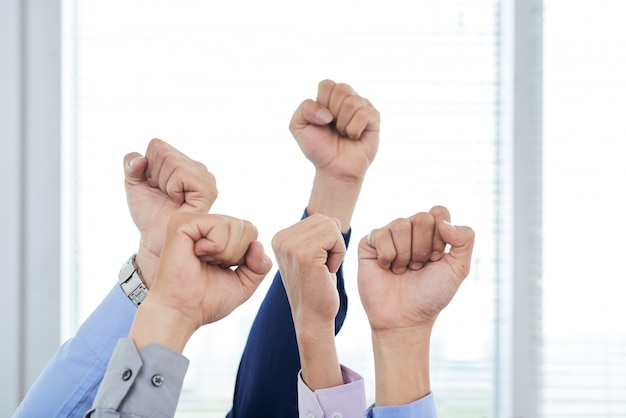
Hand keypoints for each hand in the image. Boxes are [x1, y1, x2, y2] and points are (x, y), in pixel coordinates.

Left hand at [124, 138, 217, 287]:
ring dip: (164, 184)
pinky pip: (182, 174)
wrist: (156, 239)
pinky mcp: (208, 189)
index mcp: (182, 162)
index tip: (154, 187)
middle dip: (155, 176)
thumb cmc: (149, 214)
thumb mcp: (133, 185)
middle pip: (163, 152)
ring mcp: (205, 177)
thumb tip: (140, 158)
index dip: (147, 167)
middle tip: (164, 196)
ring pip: (172, 161)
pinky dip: (173, 188)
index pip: (156, 145)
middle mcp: (196, 167)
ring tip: (172, 200)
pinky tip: (179, 201)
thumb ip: (131, 165)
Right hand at [130, 212, 271, 351]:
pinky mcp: (182, 222)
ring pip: (235, 225)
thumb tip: (258, 244)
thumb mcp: (244, 283)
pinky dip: (215, 246)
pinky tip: (197, 254)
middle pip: (247, 226)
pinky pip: (220, 225)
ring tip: (204, 261)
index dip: (246, 255)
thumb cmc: (206, 301)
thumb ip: (260, 266)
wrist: (181, 313)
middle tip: (213, 265)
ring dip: (225, 252)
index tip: (223, 268)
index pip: (250, 230)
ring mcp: (193, 221)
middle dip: (237, 254)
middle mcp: (205, 224)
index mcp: (217, 235)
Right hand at [272, 214, 345, 328]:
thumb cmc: (317, 287)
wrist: (313, 316)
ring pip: (330, 226)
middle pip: (324, 220)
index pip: (317, 219)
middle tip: (323, 267)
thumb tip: (333, 218)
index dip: (327, 240)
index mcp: (280, 238)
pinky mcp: (304, 253)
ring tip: (324, 269)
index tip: (317, 263)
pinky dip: (339, 254)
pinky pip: (335, 237)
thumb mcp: (317, 255)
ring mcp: (290, 246)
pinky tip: (327, 271)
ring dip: (336, 248)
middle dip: (333, 242)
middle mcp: (280, 239)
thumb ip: (321, 233)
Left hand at [290, 80, 379, 229]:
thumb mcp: (298, 126)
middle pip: (341, 89)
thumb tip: (327, 113)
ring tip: (343, 134)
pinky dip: (354, 129)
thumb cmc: (318, 147)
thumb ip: (304, 109)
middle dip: (333, 113)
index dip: (321, 104)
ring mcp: (362, 106)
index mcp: (329, 97)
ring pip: (352, 102)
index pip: (327, 84)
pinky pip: (364, 114)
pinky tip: (353, 136)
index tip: (321, 121)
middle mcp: (347, 98)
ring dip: (343, 124)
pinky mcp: (374, 118)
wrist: (333, 169)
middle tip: (333, 128)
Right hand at [358, 206, 474, 331]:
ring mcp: (388, 236)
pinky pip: (380, 235)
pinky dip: (388, 256)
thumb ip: (465, 239)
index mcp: (431, 232)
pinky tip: (387, 268)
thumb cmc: (431, 295)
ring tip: (403, 270)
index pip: (439, 212)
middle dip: (423, 248)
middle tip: (418, 267)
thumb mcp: (459, 268)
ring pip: (400, 225)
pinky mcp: (369, 244)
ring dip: (405, 255)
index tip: (436, 259)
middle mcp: (409, 230)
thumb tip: (443, 222)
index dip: (440, 237)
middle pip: (421, 218)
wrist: (405, 319)